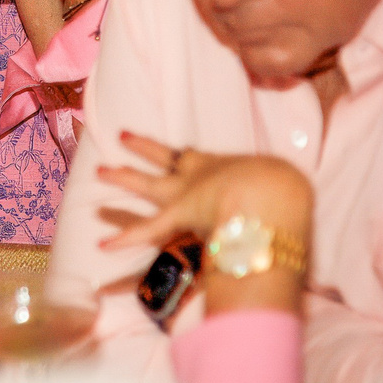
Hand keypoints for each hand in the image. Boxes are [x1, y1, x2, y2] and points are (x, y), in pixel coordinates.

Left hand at [96, 133, 311, 253]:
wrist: (272, 193)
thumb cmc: (281, 185)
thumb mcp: (276, 181)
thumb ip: (270, 188)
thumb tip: (283, 197)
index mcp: (220, 165)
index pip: (191, 157)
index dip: (174, 152)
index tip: (163, 148)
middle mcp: (197, 176)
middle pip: (163, 159)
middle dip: (142, 149)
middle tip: (121, 137)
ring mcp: (184, 195)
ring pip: (147, 184)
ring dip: (123, 177)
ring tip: (100, 170)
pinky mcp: (179, 215)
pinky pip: (147, 230)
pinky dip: (125, 238)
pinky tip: (102, 245)